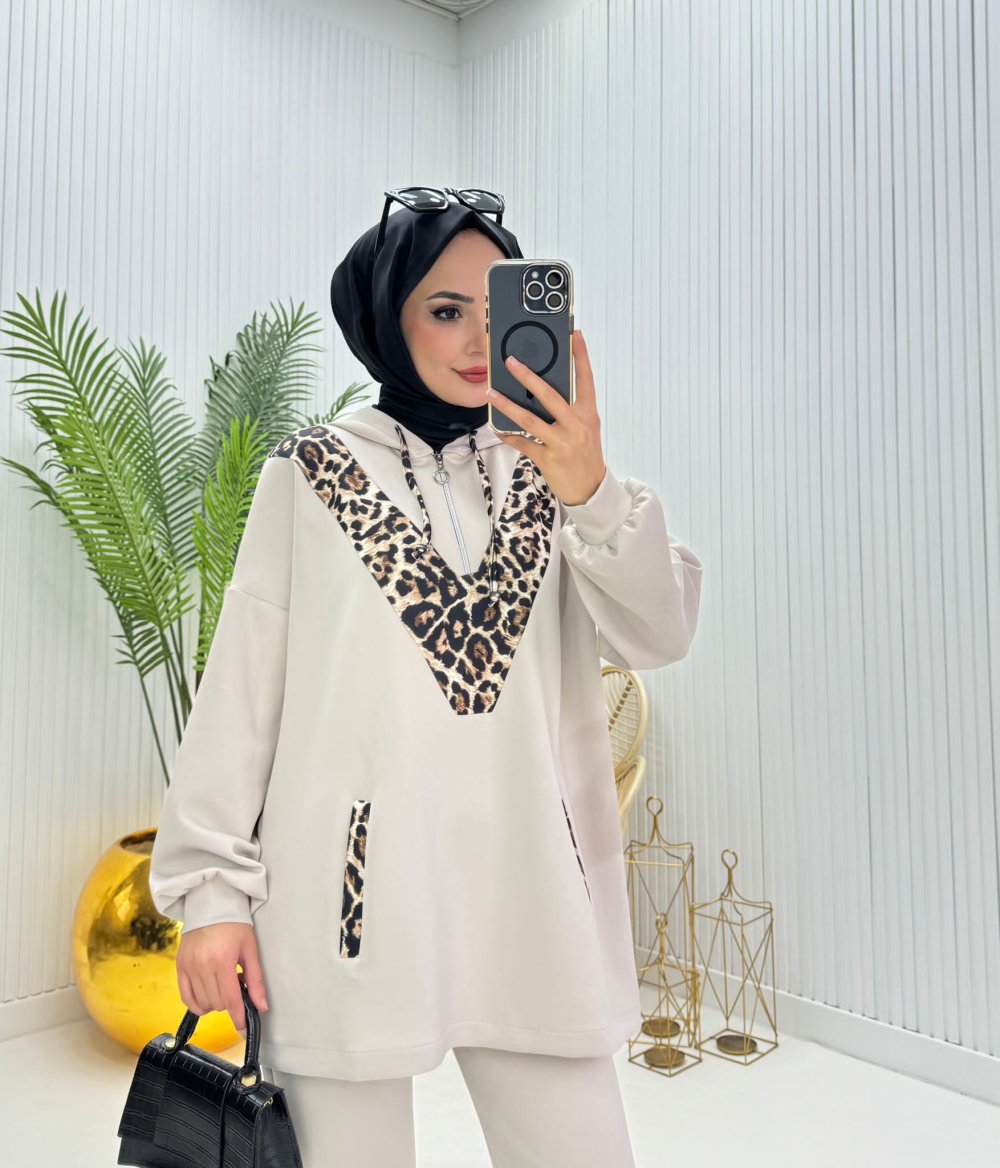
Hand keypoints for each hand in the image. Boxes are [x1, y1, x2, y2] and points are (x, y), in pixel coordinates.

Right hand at [175, 922, 268, 1031]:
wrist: (211, 905)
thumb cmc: (235, 925)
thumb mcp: (250, 949)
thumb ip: (256, 980)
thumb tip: (261, 1006)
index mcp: (223, 960)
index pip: (230, 999)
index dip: (238, 1016)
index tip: (243, 1025)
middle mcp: (202, 965)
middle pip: (216, 1003)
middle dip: (229, 1003)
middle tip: (236, 988)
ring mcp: (188, 966)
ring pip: (201, 1002)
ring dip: (214, 1003)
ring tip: (222, 986)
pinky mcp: (179, 966)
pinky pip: (185, 996)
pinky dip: (196, 1003)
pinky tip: (206, 998)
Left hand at [486, 329, 606, 505]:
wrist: (590, 489)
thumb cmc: (586, 455)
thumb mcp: (585, 428)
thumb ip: (571, 410)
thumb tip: (543, 392)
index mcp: (588, 414)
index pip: (586, 380)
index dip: (581, 356)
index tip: (574, 334)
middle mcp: (576, 426)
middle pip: (550, 395)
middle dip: (528, 377)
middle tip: (511, 362)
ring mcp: (562, 443)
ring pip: (530, 419)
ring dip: (507, 405)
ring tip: (491, 393)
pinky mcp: (548, 459)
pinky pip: (523, 443)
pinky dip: (508, 436)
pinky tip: (497, 428)